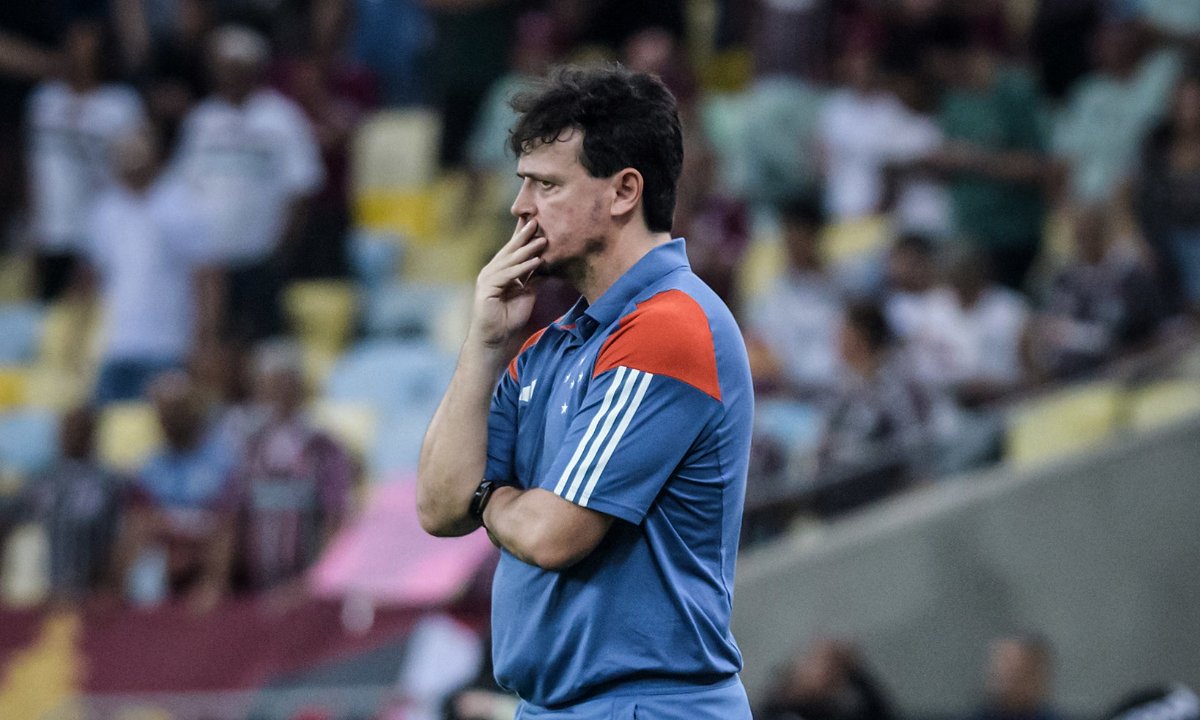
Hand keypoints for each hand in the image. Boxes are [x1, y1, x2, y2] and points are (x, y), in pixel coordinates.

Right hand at [469, 218, 546, 348]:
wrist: (494, 338)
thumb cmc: (508, 319)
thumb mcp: (527, 295)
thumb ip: (534, 280)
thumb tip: (546, 266)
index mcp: (501, 271)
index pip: (513, 251)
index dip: (523, 237)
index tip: (536, 222)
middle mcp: (492, 271)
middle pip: (510, 250)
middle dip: (523, 235)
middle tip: (537, 220)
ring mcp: (488, 278)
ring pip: (510, 261)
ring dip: (527, 250)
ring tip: (543, 241)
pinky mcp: (486, 288)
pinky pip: (508, 275)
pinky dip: (523, 268)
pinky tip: (536, 261)